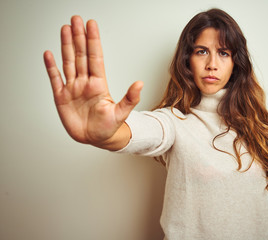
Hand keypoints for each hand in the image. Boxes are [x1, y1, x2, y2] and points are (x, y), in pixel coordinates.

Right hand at [44, 16, 141, 148]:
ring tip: (65, 29)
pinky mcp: (61, 97)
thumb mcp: (121, 113)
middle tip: (76, 19)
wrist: (96, 139)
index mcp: (99, 84)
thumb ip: (130, 98)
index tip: (91, 25)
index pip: (95, 57)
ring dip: (66, 46)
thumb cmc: (109, 127)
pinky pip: (55, 79)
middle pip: (80, 55)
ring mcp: (73, 88)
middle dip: (78, 37)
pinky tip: (49, 54)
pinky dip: (51, 67)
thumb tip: (140, 84)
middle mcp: (85, 83)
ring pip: (68, 62)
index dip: (92, 41)